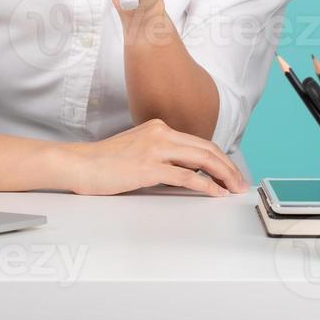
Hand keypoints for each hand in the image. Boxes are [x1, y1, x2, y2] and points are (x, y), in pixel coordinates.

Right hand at [59, 118, 247, 196]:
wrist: (79, 164)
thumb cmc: (103, 162)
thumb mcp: (137, 149)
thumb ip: (160, 154)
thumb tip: (184, 172)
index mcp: (158, 127)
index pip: (199, 142)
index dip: (220, 158)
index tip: (230, 171)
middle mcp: (160, 133)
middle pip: (206, 148)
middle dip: (228, 167)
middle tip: (240, 182)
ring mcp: (155, 149)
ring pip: (202, 159)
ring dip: (223, 175)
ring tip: (233, 188)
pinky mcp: (149, 167)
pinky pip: (186, 177)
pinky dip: (205, 185)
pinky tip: (215, 193)